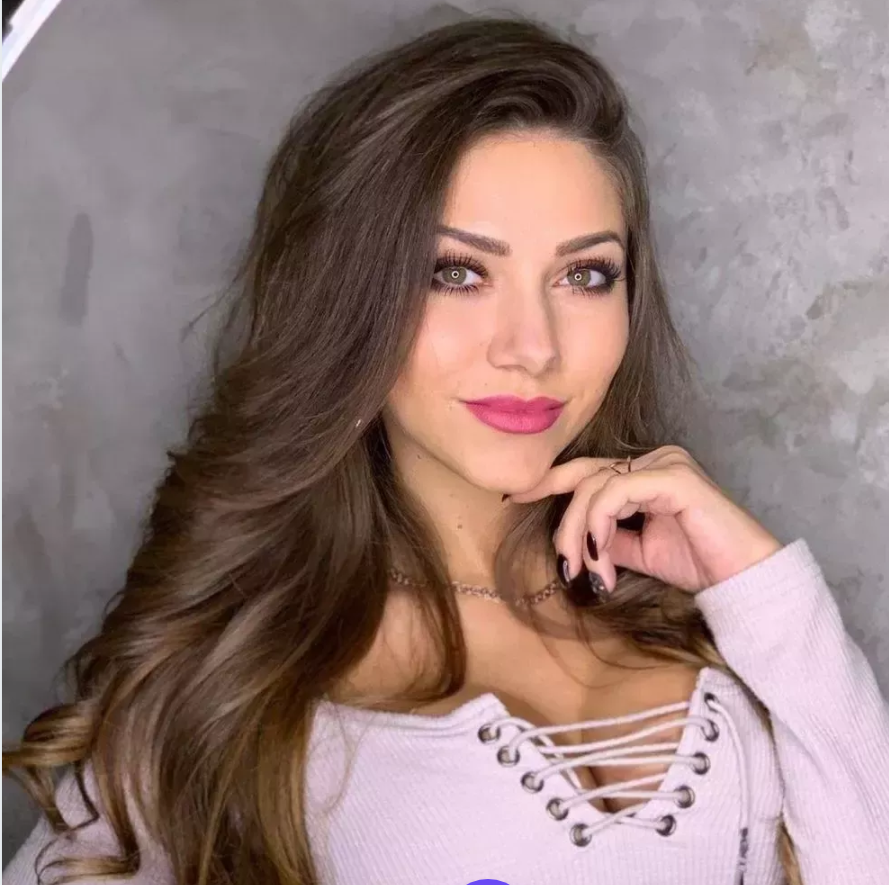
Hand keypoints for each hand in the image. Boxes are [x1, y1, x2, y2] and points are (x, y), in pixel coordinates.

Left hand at [507, 445, 782, 594]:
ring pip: (596, 486)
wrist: (742, 579)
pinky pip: (618, 492)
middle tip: (564, 565)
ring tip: (590, 572)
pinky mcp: (673, 476)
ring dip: (582, 534)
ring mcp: (665, 463)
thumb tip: (575, 540)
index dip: (548, 482)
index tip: (515, 500)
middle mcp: (654, 459)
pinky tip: (603, 555)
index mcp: (644, 472)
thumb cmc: (697, 564)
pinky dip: (600, 524)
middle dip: (565, 522)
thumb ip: (606, 536)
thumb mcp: (637, 550)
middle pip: (585, 478)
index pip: (587, 470)